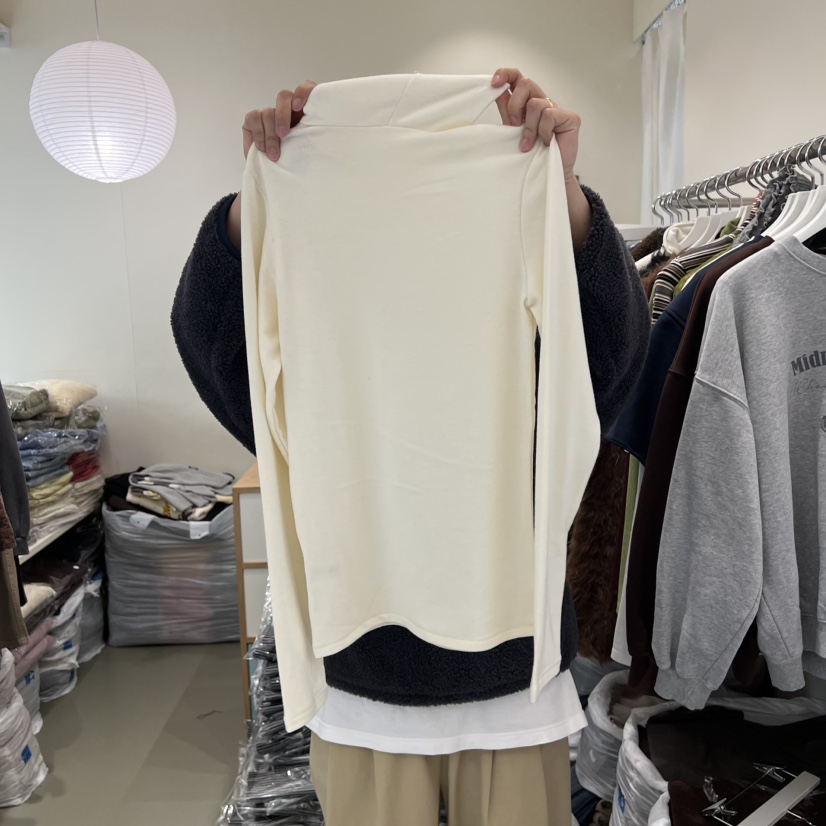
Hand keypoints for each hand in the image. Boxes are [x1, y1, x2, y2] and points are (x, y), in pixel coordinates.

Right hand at [228, 80, 316, 248]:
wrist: (277, 179)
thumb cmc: (300, 166)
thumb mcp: (313, 154)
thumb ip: (318, 140)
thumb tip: (339, 144)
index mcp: (306, 112)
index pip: (307, 89)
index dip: (304, 92)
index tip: (300, 107)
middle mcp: (288, 110)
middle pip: (284, 97)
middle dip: (282, 115)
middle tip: (284, 135)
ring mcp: (270, 113)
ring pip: (268, 112)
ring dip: (270, 135)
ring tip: (274, 156)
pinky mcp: (254, 120)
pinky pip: (253, 118)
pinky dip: (258, 134)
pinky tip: (263, 149)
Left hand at [491, 69, 579, 183]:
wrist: (546, 176)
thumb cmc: (531, 156)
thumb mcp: (513, 132)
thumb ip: (508, 112)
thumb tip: (498, 91)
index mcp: (527, 103)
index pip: (518, 78)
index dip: (506, 75)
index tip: (494, 84)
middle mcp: (542, 102)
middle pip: (526, 84)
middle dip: (515, 106)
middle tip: (514, 126)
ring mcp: (557, 109)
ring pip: (536, 104)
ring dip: (528, 128)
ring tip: (528, 145)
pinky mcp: (570, 118)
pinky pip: (549, 115)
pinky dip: (543, 132)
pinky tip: (546, 143)